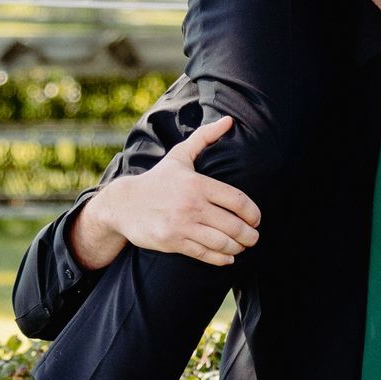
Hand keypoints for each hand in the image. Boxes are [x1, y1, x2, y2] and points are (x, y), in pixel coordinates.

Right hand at [68, 116, 260, 270]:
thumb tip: (228, 120)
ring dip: (238, 247)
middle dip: (250, 235)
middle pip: (234, 225)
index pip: (237, 201)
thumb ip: (205, 137)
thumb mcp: (179, 156)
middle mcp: (192, 205)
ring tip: (242, 246)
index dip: (253, 213)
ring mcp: (183, 225)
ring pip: (222, 242)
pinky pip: (205, 254)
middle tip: (254, 237)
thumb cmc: (157, 180)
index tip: (257, 219)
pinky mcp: (174, 242)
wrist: (124, 204)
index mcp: (198, 184)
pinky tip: (228, 257)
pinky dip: (222, 258)